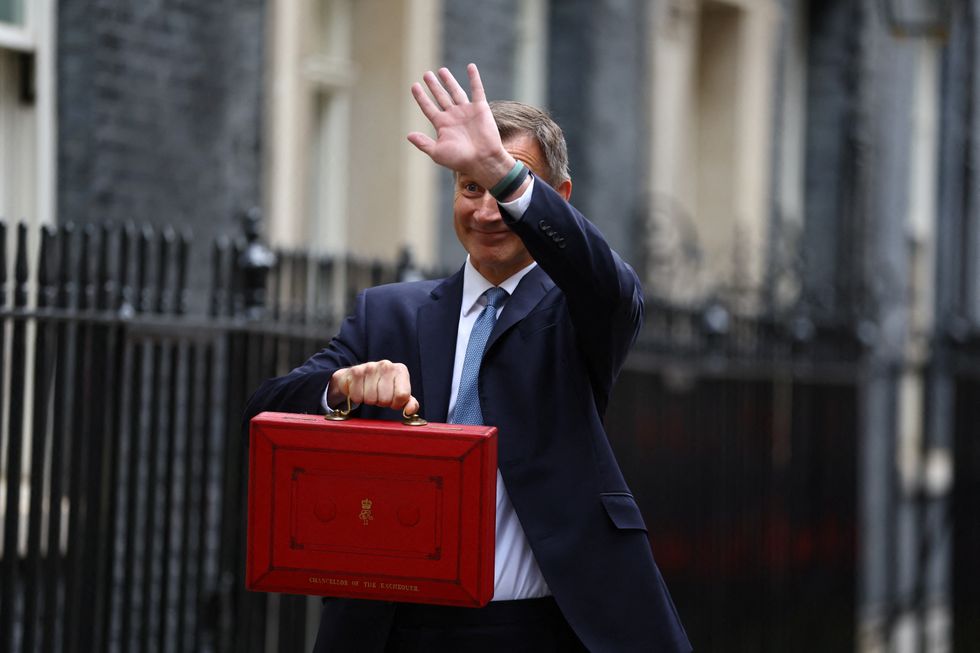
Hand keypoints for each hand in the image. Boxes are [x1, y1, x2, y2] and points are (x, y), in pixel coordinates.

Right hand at [328, 360, 419, 414]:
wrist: (357, 376)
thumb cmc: (381, 386)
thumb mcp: (399, 394)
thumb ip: (410, 403)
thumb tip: (410, 410)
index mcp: (400, 370)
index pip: (402, 396)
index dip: (396, 404)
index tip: (392, 400)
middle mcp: (387, 365)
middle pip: (386, 399)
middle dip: (381, 402)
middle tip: (379, 395)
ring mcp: (371, 367)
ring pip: (371, 399)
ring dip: (369, 400)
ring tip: (369, 392)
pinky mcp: (356, 371)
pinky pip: (358, 397)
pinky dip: (358, 398)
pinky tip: (360, 390)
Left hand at [407, 64, 514, 189]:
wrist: (483, 160)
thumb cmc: (460, 160)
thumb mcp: (438, 153)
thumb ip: (423, 143)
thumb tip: (408, 135)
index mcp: (442, 125)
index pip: (428, 108)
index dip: (421, 97)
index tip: (414, 86)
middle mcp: (453, 116)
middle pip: (440, 97)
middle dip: (433, 86)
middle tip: (426, 74)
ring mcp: (467, 111)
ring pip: (455, 91)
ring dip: (449, 81)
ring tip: (441, 70)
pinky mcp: (480, 108)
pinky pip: (477, 90)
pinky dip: (474, 78)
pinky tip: (470, 66)